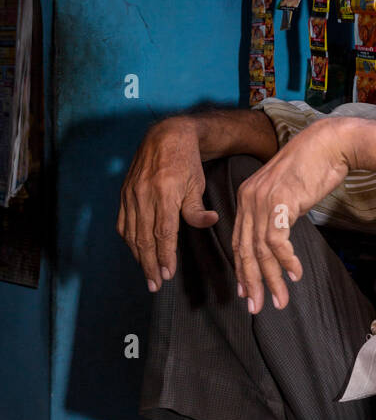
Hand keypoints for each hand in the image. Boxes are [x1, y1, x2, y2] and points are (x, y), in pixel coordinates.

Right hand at [117, 117, 217, 290]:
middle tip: (155, 284)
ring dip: (138, 256)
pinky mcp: (124, 193)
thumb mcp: (197, 184)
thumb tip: (210, 223)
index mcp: (164, 193)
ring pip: (131, 233)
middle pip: (145, 238)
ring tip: (147, 274)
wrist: (165, 135)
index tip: (167, 274)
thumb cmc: (186, 161)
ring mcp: (131, 194)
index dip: (164, 256)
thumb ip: (197, 208)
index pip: (163, 233)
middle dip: (150, 264)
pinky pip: (122, 222)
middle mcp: (144, 195)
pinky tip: (136, 251)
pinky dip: (129, 240)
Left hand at [232, 116, 354, 313]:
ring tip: (280, 299)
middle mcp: (248, 199)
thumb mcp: (286, 193)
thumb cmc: (313, 167)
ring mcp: (262, 200)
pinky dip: (286, 261)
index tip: (246, 291)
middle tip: (256, 307)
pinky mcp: (279, 202)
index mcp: (246, 197)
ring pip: (261, 251)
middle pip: (245, 250)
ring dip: (272, 279)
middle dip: (251, 282)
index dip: (242, 269)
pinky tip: (295, 274)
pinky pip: (277, 241)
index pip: (239, 241)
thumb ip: (276, 213)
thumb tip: (278, 239)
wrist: (329, 144)